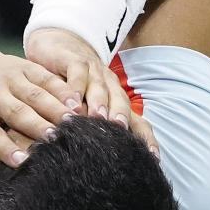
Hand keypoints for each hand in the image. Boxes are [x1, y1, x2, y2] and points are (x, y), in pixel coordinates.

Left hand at [0, 47, 72, 209]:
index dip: (5, 147)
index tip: (23, 161)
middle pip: (16, 112)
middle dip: (36, 125)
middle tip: (57, 141)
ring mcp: (9, 79)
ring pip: (35, 94)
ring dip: (55, 108)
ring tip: (75, 125)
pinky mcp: (25, 67)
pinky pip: (47, 77)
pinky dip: (63, 89)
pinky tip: (79, 103)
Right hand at [24, 28, 159, 154]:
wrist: (58, 44)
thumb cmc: (71, 85)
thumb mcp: (84, 108)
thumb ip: (92, 129)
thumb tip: (101, 165)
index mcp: (116, 99)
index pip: (137, 121)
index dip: (145, 137)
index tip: (151, 158)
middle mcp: (109, 85)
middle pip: (121, 102)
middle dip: (122, 117)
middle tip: (120, 132)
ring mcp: (93, 70)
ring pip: (100, 86)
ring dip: (100, 102)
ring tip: (98, 117)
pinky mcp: (73, 59)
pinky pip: (78, 72)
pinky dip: (76, 85)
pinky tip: (72, 99)